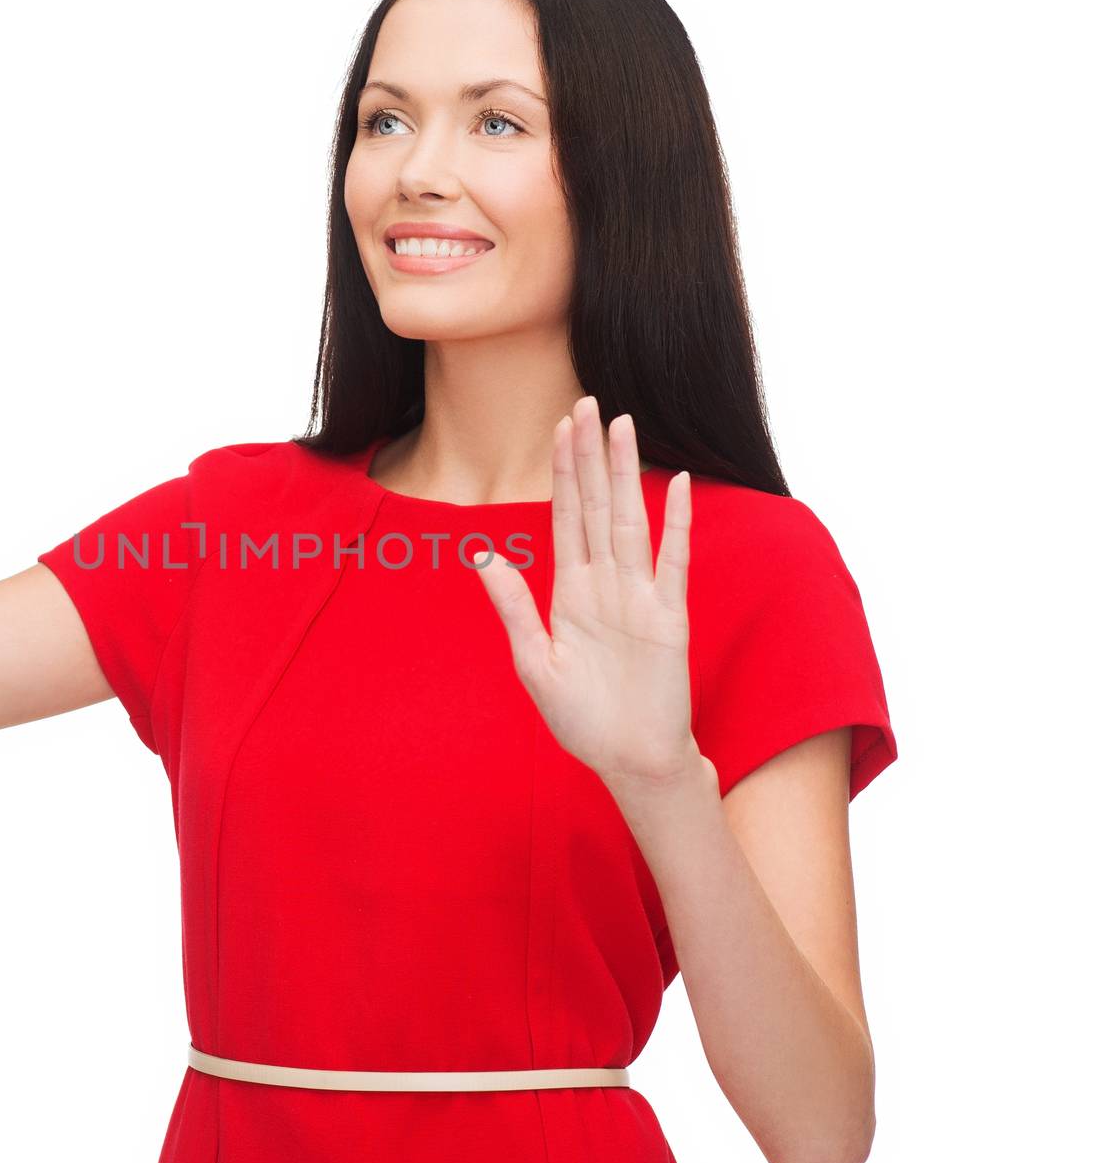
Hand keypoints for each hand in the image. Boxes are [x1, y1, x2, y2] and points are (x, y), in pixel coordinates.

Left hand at [475, 397, 699, 792]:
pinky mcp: (669, 617)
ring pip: (631, 519)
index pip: (565, 516)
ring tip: (622, 424)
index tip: (560, 426)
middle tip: (587, 401)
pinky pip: (674, 560)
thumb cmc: (583, 719)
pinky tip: (679, 481)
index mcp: (571, 591)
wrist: (630, 761)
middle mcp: (606, 583)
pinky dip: (677, 521)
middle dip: (590, 455)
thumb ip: (513, 607)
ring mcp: (640, 595)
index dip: (563, 471)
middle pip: (597, 504)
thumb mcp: (535, 662)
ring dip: (627, 472)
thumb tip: (483, 557)